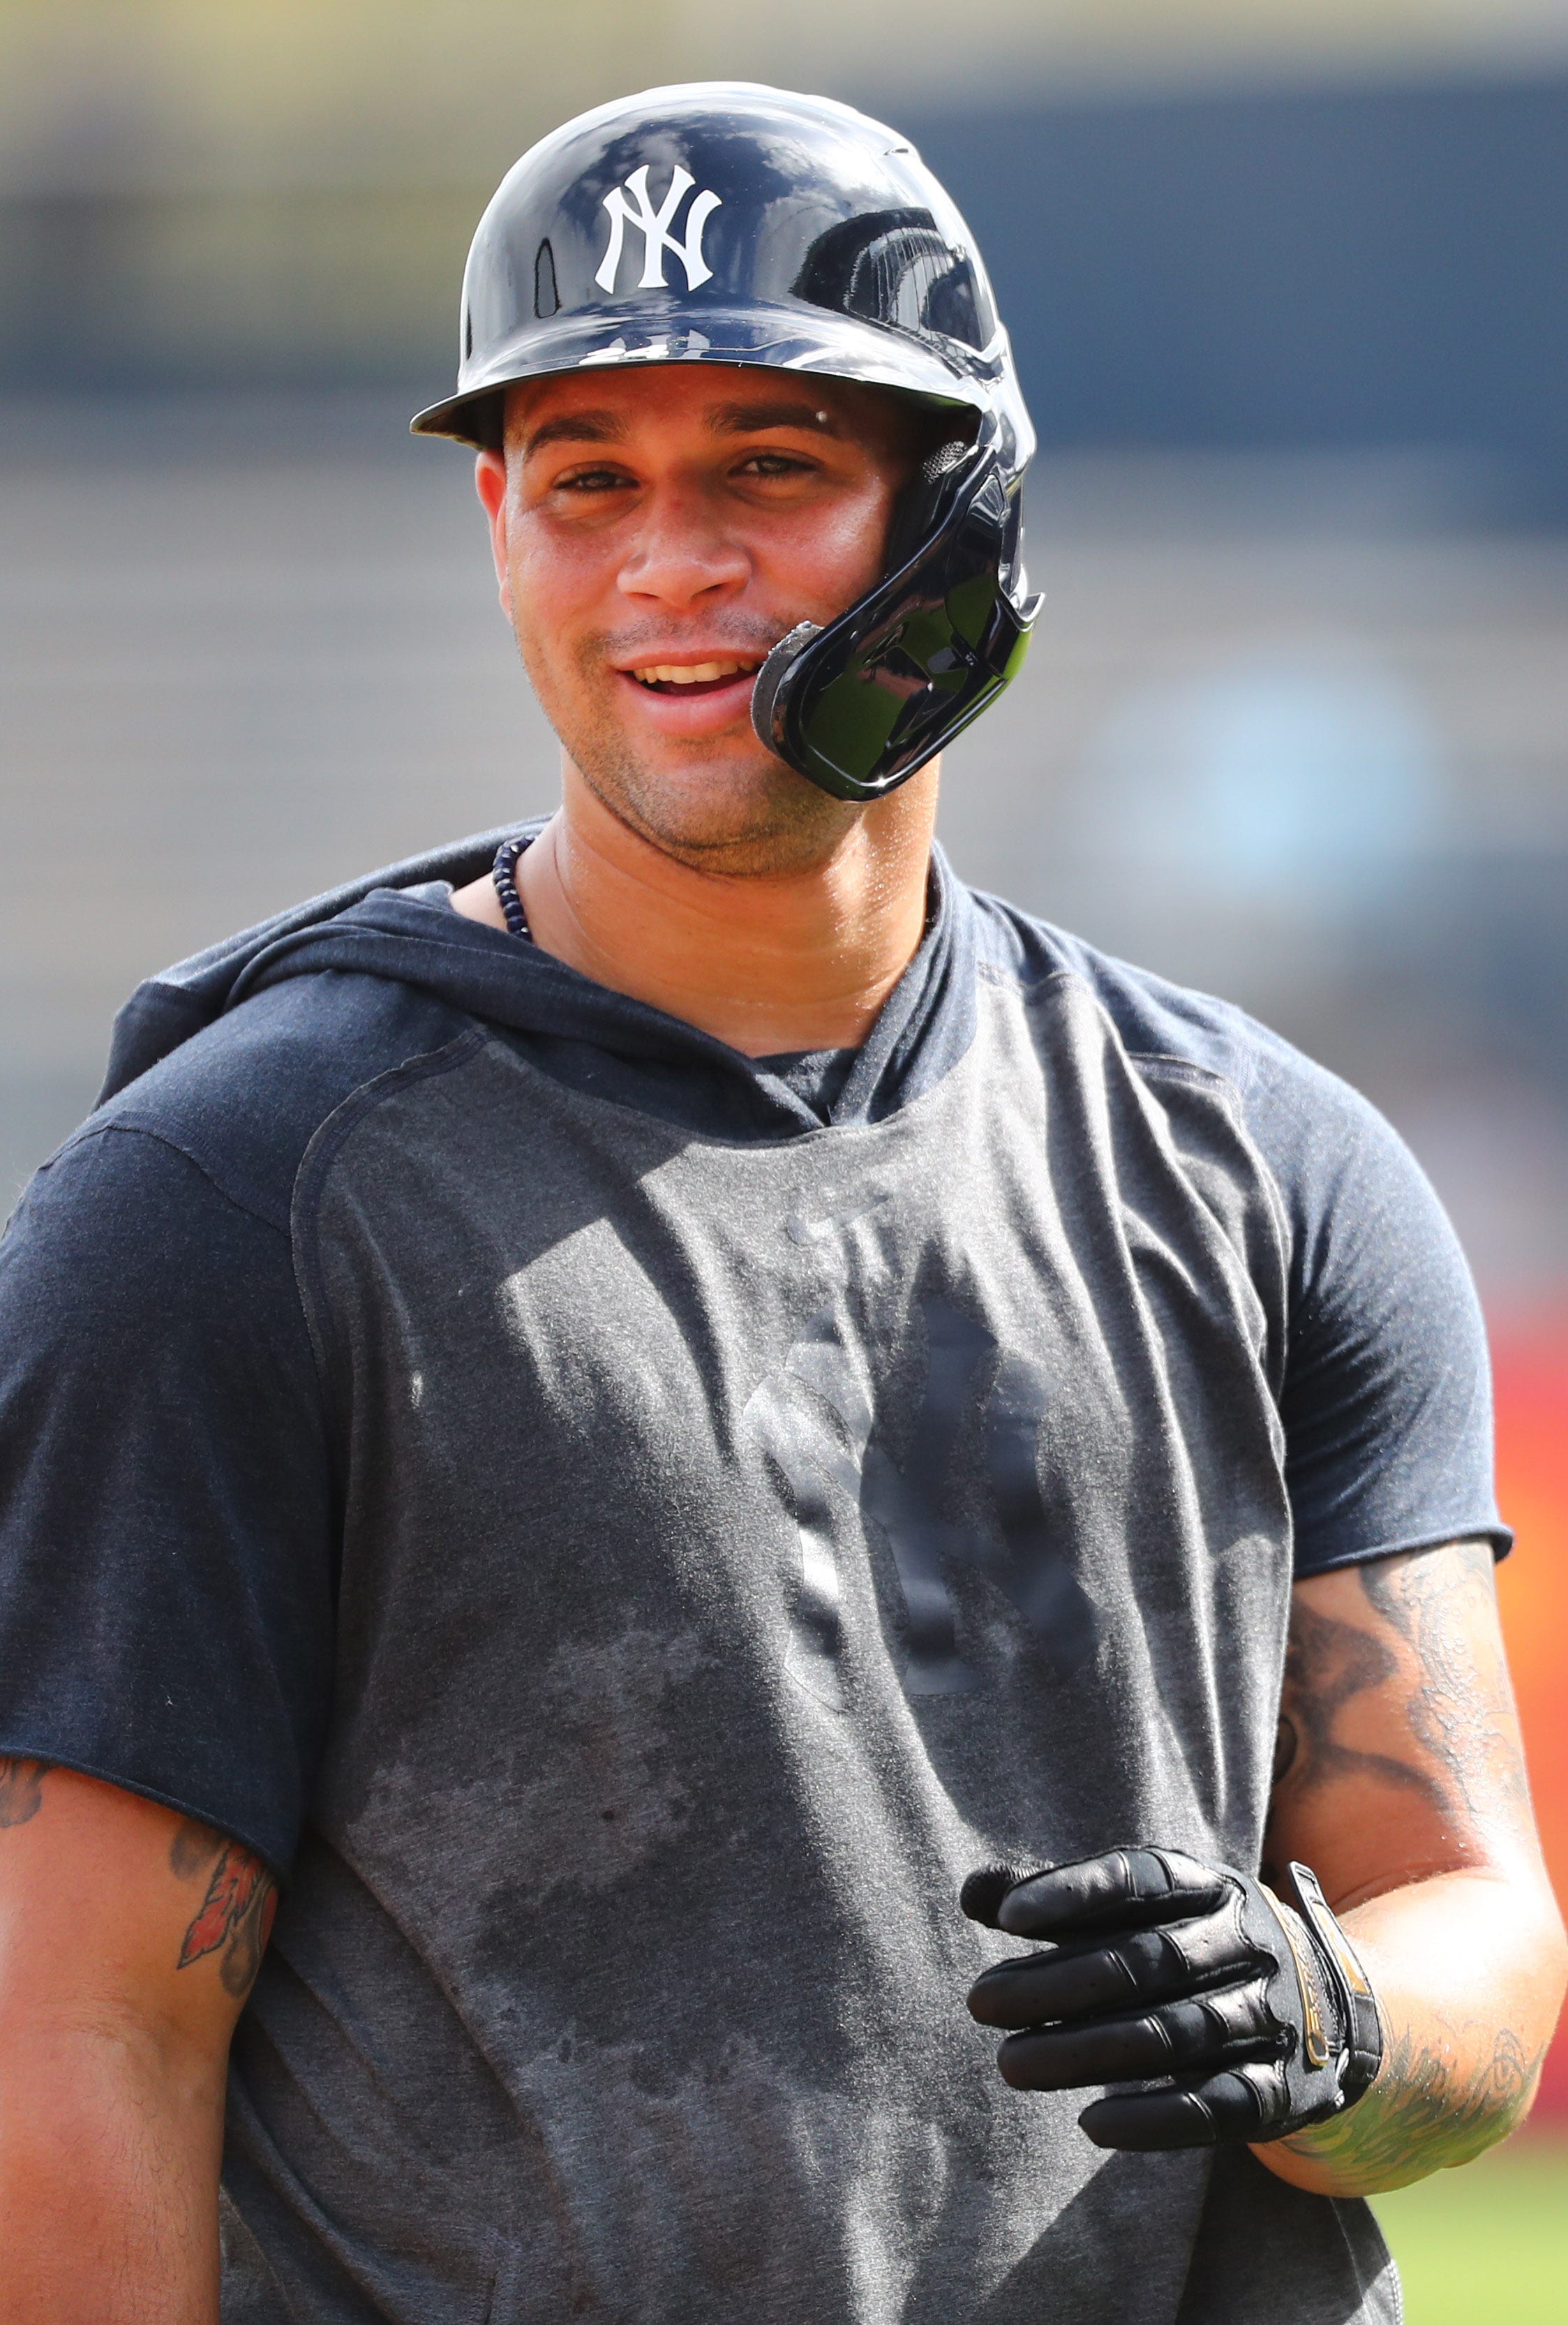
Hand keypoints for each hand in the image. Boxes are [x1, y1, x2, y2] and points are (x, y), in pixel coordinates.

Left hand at [962, 1846, 1382, 2150]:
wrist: (1328, 2004)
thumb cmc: (1196, 1945)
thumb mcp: (1147, 1910)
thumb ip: (1061, 1903)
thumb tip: (972, 1892)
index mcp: (1211, 1886)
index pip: (1141, 1878)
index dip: (1074, 1893)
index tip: (1006, 1918)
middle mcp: (1248, 1942)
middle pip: (1147, 1961)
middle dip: (1058, 1985)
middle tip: (981, 2004)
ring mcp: (1274, 2014)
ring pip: (1176, 2034)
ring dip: (1088, 2052)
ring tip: (1011, 2064)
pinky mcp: (1285, 2087)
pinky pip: (1220, 2104)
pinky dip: (1156, 2117)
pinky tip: (1092, 2122)